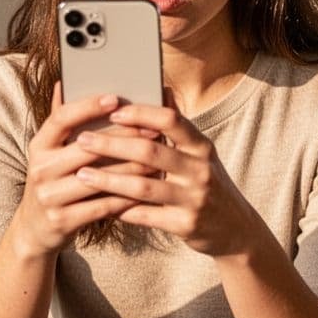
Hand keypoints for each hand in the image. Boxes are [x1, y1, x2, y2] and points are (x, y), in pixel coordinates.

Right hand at [11, 84, 157, 258]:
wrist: (35, 230)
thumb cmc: (53, 182)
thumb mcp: (50, 152)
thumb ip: (60, 121)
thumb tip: (64, 83)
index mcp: (39, 145)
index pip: (61, 118)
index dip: (88, 106)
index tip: (115, 98)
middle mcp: (40, 168)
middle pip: (87, 148)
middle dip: (124, 137)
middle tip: (153, 129)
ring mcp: (50, 196)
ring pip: (99, 178)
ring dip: (132, 168)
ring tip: (158, 159)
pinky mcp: (63, 220)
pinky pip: (102, 206)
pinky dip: (127, 197)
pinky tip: (146, 189)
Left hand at [73, 95, 265, 256]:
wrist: (235, 229)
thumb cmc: (208, 183)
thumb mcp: (200, 153)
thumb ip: (179, 125)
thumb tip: (162, 87)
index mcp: (202, 146)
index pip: (170, 120)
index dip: (140, 114)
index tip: (112, 111)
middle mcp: (200, 170)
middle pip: (150, 151)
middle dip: (112, 145)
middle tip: (82, 140)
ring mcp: (194, 199)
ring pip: (143, 187)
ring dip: (109, 179)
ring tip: (82, 175)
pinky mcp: (185, 225)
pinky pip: (146, 216)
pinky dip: (120, 209)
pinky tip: (99, 204)